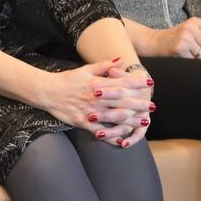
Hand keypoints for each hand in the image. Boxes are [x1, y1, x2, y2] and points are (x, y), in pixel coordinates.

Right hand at [35, 59, 152, 144]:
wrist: (47, 92)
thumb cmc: (67, 79)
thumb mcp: (85, 69)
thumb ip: (104, 65)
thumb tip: (121, 60)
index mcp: (97, 84)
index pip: (121, 83)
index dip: (137, 83)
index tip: (150, 84)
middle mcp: (96, 98)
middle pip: (122, 101)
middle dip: (139, 103)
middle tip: (153, 106)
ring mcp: (90, 111)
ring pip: (114, 117)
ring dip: (131, 120)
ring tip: (144, 121)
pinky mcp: (83, 122)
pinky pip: (100, 132)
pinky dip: (112, 136)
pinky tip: (123, 140)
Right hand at [153, 17, 200, 59]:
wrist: (151, 43)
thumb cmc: (173, 40)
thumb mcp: (190, 31)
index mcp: (195, 22)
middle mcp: (190, 28)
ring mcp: (184, 38)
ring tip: (200, 63)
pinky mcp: (179, 49)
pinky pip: (195, 62)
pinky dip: (196, 66)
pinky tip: (189, 63)